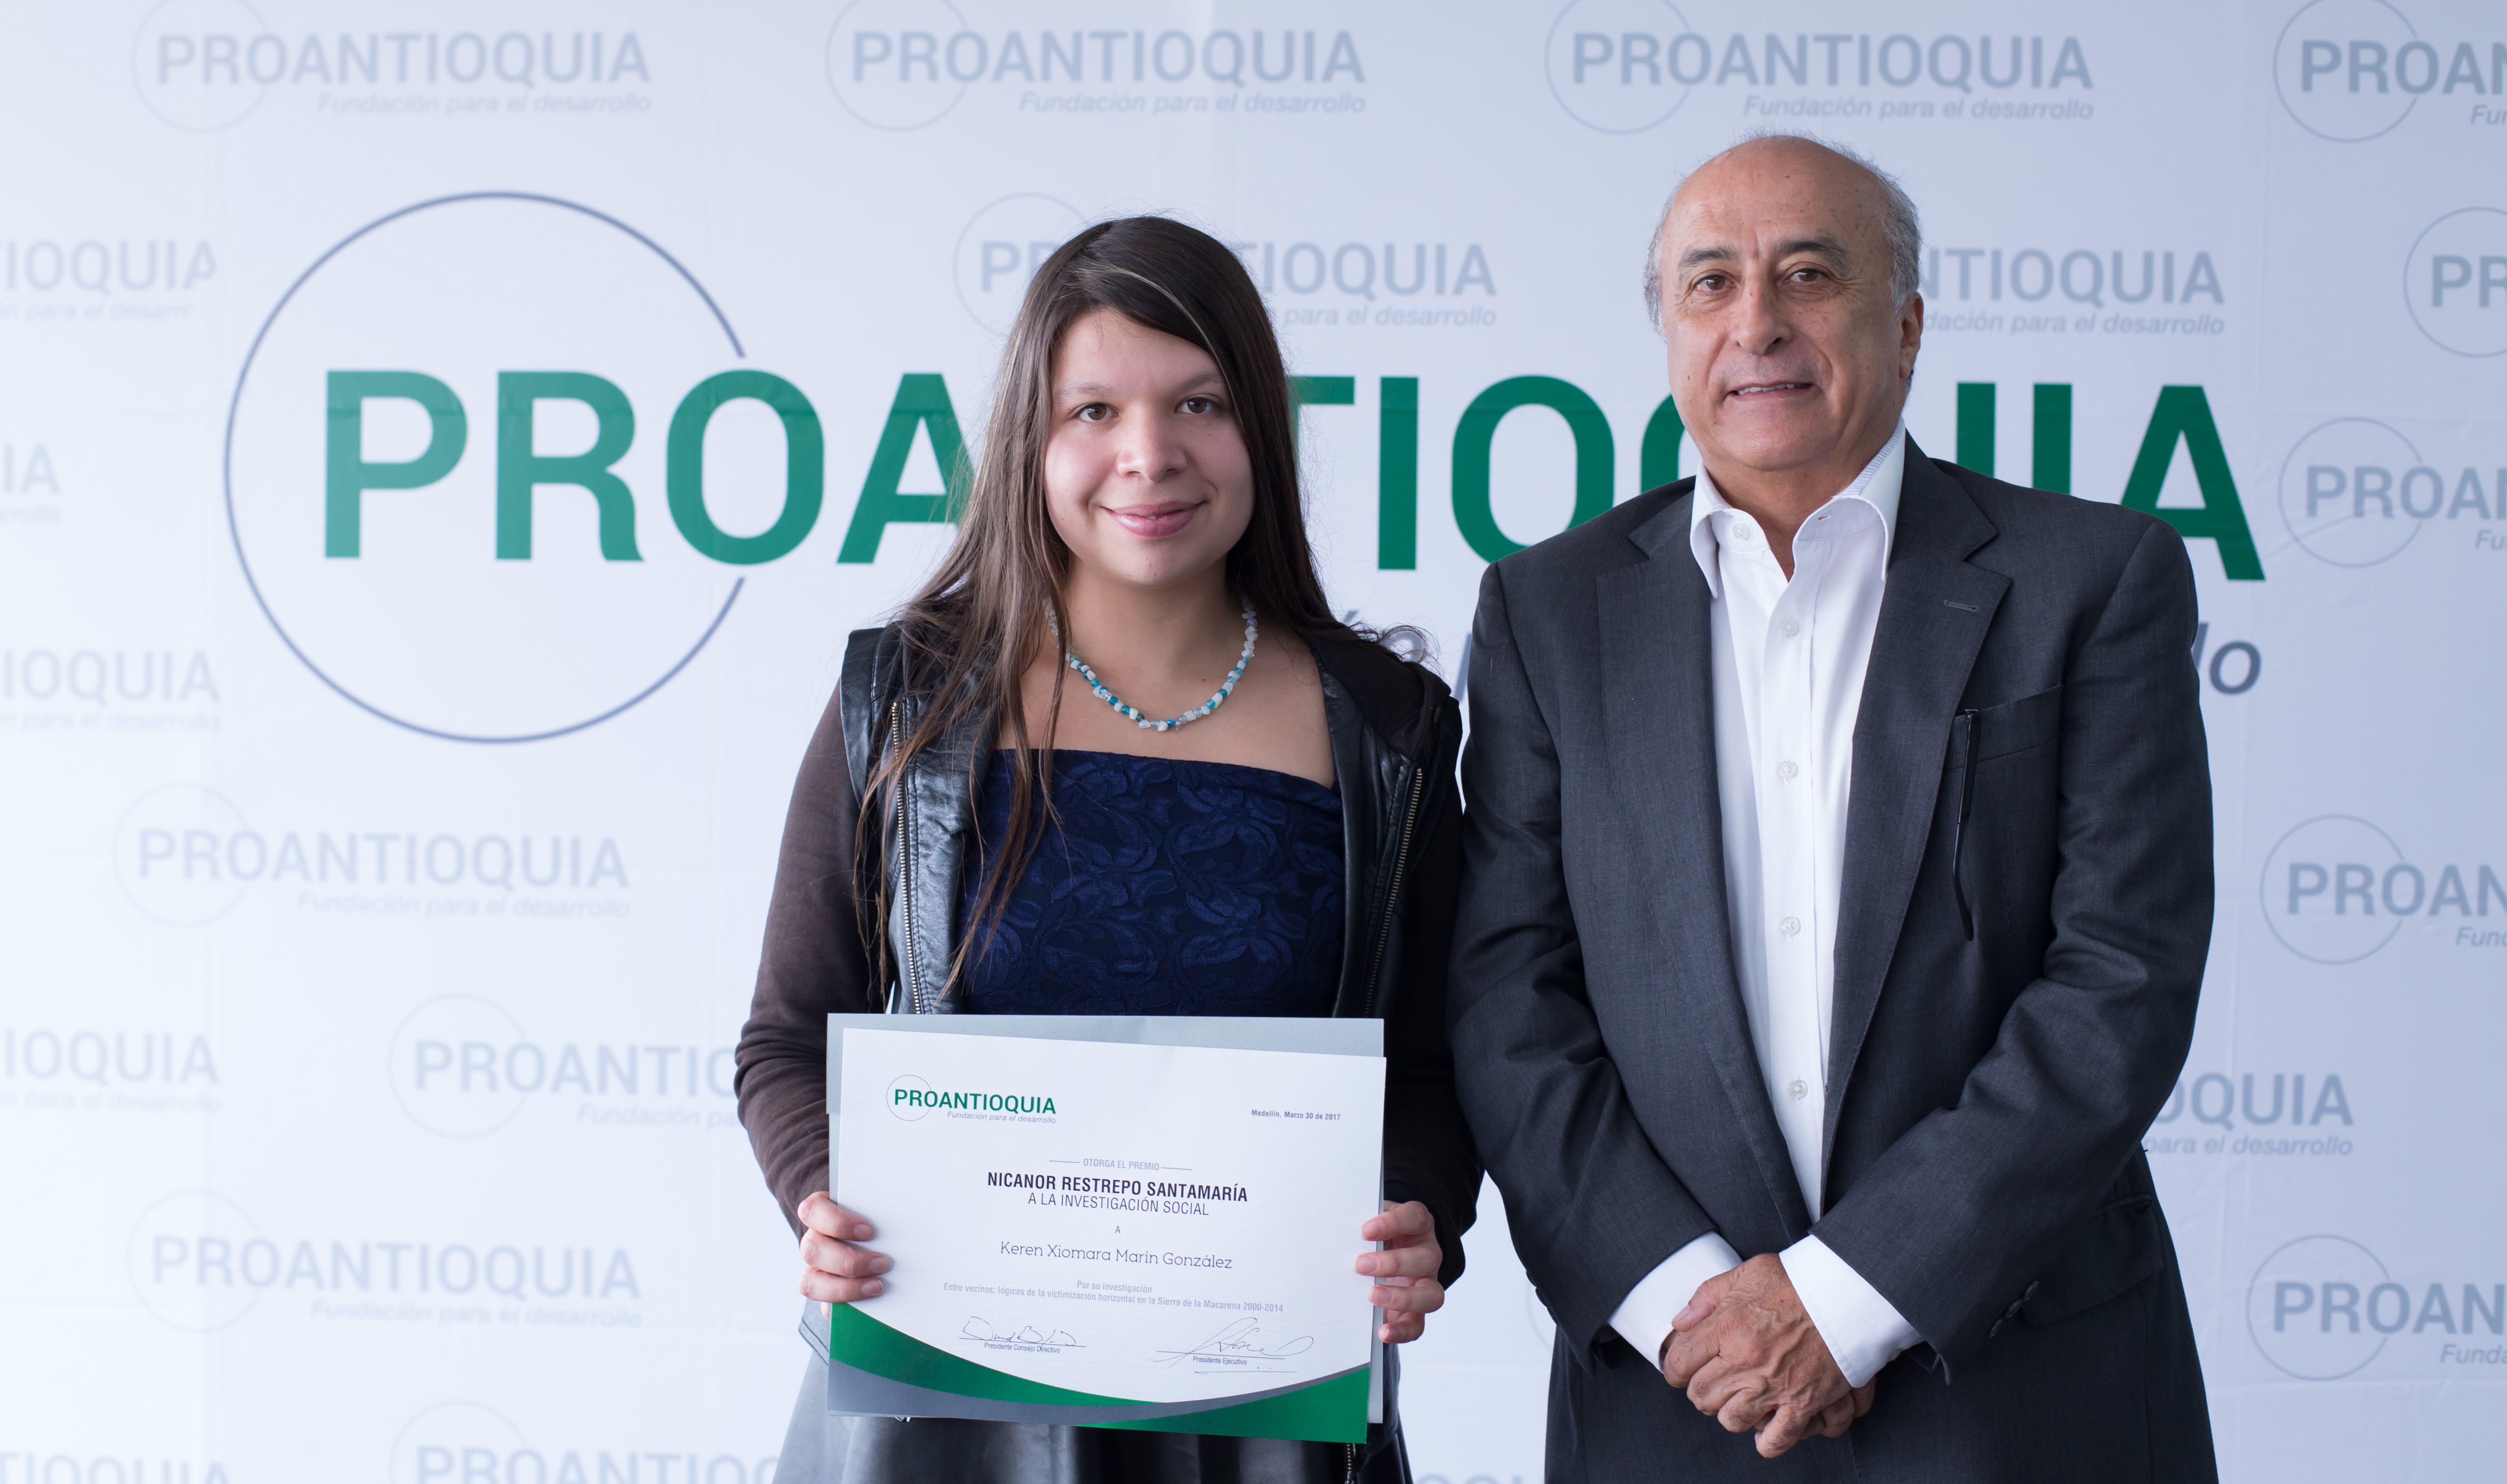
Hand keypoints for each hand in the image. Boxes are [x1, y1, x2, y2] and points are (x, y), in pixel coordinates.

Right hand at [796, 1192, 889, 1303]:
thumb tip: (901, 1221)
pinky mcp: (824, 1292)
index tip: (869, 1232)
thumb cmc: (879, 1219)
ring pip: (809, 1282)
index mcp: (821, 1212)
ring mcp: (814, 1268)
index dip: (838, 1223)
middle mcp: (813, 1240)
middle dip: (848, 1261)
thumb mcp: (879, 1211)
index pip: (812, 1211)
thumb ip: (881, 1210)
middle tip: (882, 1262)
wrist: (880, 1239)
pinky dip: (845, 1307)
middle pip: (811, 1250)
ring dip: (845, 1287)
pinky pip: (824, 1307)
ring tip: (877, 1286)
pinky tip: (866, 1308)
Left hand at [1356, 1200, 1444, 1342]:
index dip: (1394, 1222)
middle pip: (1426, 1259)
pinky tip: (1382, 1331)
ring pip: (1431, 1295)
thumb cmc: (1373, 1237)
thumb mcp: (1370, 1225)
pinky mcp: (1417, 1312)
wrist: (1382, 1255)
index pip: (1414, 1218)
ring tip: (1372, 1296)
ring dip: (1402, 1298)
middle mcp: (1428, 1255)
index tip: (1365, 1230)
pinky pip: (1418, 1325)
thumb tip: (1328, 1232)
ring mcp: (1426, 1285)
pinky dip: (1402, 1331)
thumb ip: (1358, 1226)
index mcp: (1417, 1226)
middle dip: (1393, 1263)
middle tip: (1360, 1265)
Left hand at [1659, 1254, 1862, 1456]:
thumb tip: (1681, 1322)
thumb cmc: (1801, 1281)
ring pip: (1732, 1421)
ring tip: (1741, 1398)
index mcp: (1728, 1328)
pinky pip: (1777, 1440)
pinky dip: (1768, 1440)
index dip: (1676, 1366)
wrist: (1851, 1294)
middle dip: (1703, 1390)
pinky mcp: (1805, 1404)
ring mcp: (1775, 1387)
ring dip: (1732, 1412)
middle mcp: (1747, 1362)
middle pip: (1701, 1397)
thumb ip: (1708, 1296)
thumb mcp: (1747, 1273)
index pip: (1679, 1362)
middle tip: (1714, 1379)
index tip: (1683, 1366)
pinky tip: (1765, 1426)